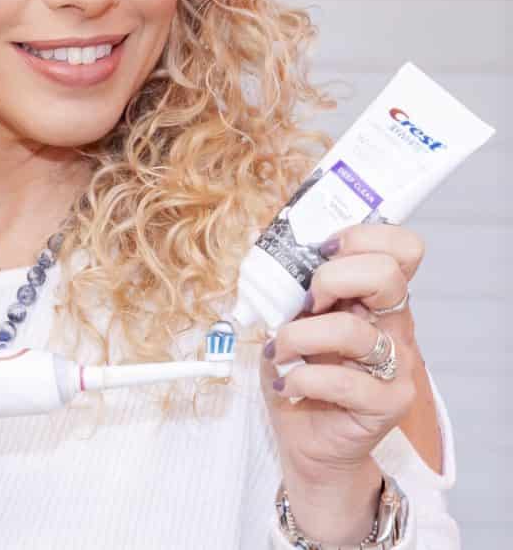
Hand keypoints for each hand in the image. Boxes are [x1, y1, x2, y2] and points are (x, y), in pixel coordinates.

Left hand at [258, 223, 424, 542]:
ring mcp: (396, 365)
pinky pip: (343, 381)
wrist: (307, 438)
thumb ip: (294, 285)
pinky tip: (288, 382)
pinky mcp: (386, 403)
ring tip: (279, 349)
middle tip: (305, 302)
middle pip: (388, 274)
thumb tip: (275, 250)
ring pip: (352, 331)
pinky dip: (301, 377)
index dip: (363, 237)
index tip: (323, 252)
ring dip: (298, 336)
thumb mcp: (291, 316)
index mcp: (375, 296)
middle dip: (331, 278)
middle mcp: (393, 325)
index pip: (400, 248)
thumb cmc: (299, 370)